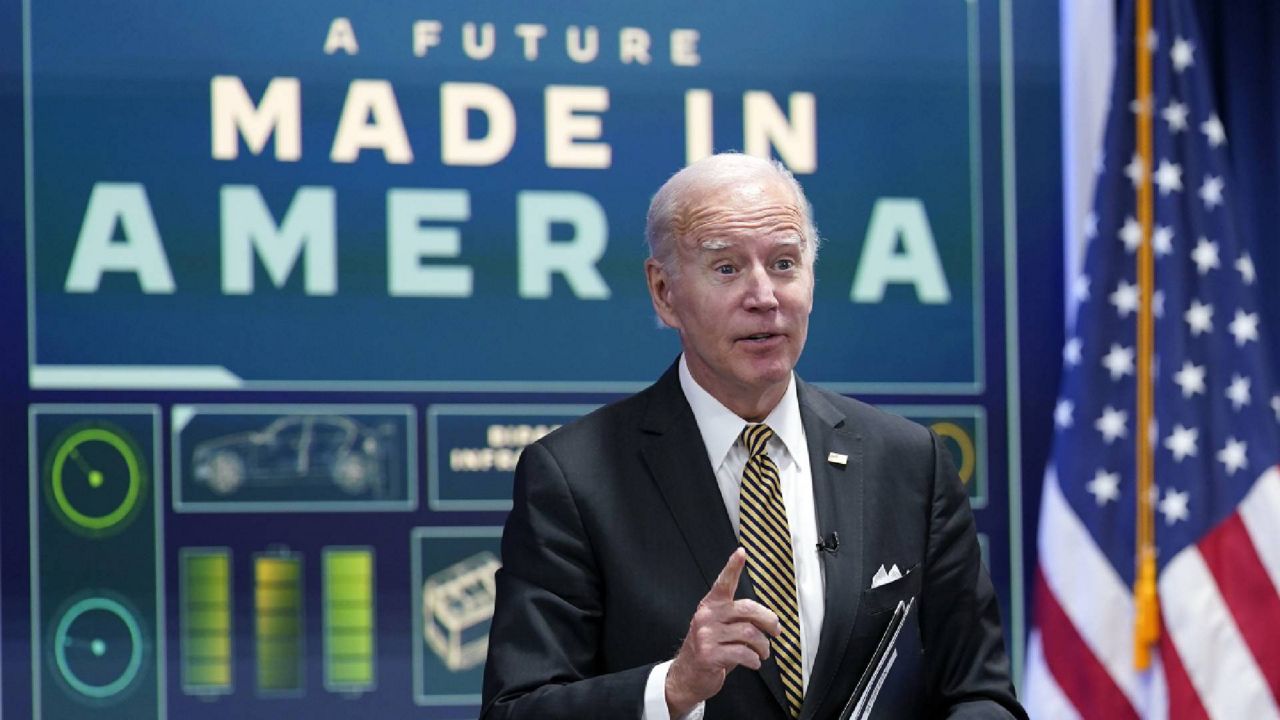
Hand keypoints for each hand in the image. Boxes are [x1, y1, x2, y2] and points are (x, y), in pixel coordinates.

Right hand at [665, 548, 781, 716]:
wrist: (688, 675)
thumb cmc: (710, 648)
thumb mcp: (719, 627)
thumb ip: (738, 618)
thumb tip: (770, 621)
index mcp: (710, 605)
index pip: (723, 583)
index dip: (733, 567)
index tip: (741, 552)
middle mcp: (707, 616)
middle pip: (747, 609)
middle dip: (768, 621)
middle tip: (776, 631)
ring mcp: (706, 635)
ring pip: (749, 633)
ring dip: (763, 646)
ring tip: (763, 652)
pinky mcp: (710, 655)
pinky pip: (744, 653)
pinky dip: (755, 660)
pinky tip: (754, 662)